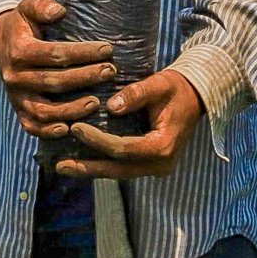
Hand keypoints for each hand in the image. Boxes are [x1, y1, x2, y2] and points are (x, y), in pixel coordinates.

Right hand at [0, 0, 114, 138]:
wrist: (0, 42)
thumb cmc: (23, 23)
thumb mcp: (27, 6)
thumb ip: (42, 6)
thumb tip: (60, 11)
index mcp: (19, 51)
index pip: (55, 54)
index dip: (82, 53)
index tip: (107, 50)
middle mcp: (15, 76)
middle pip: (54, 81)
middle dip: (85, 78)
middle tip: (111, 72)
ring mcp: (16, 96)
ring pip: (44, 110)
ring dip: (72, 109)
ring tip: (97, 103)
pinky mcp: (18, 110)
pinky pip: (31, 126)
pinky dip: (49, 131)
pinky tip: (70, 128)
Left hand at [55, 69, 203, 179]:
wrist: (195, 97)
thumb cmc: (176, 88)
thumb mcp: (159, 84)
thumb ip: (136, 94)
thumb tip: (111, 106)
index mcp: (163, 145)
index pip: (124, 148)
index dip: (98, 140)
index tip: (75, 128)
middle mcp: (161, 163)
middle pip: (119, 169)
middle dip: (89, 167)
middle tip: (61, 165)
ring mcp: (157, 167)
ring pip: (119, 173)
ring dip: (92, 170)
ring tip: (64, 167)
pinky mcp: (150, 165)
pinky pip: (124, 168)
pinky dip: (103, 164)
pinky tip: (81, 161)